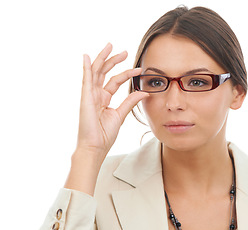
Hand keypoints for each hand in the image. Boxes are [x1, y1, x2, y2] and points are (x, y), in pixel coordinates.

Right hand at [77, 43, 148, 158]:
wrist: (95, 147)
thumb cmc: (105, 134)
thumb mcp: (120, 115)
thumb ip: (130, 102)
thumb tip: (143, 91)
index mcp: (104, 99)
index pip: (115, 81)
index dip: (127, 73)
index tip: (139, 69)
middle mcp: (96, 94)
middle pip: (104, 72)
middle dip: (114, 60)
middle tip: (124, 51)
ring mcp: (89, 95)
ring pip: (96, 72)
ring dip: (103, 58)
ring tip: (110, 46)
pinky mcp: (85, 98)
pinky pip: (86, 79)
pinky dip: (87, 67)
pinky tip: (88, 57)